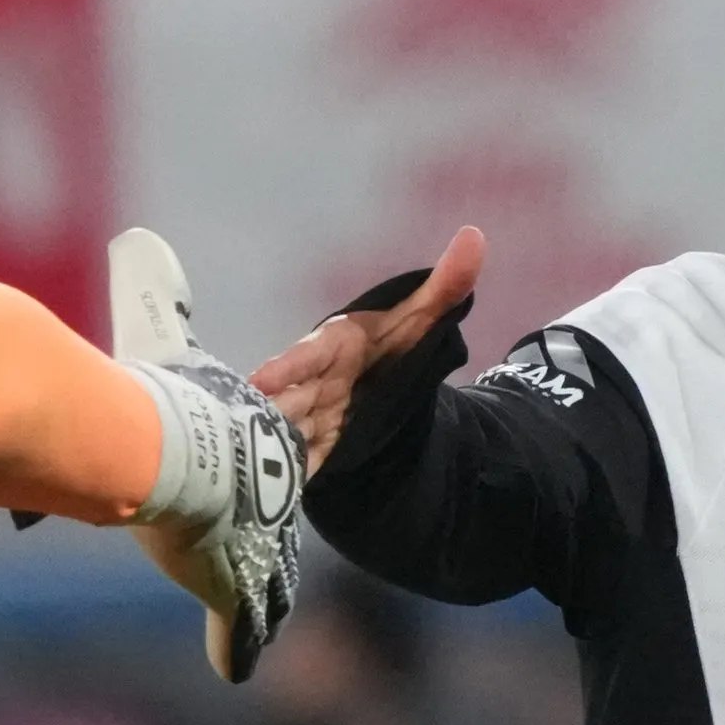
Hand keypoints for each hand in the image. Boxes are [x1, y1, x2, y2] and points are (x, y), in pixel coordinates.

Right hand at [108, 227, 307, 683]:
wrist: (181, 455)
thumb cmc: (165, 406)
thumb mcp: (162, 344)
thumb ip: (154, 295)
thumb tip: (136, 240)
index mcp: (253, 441)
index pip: (278, 451)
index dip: (282, 457)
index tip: (275, 473)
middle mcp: (262, 497)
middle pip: (278, 517)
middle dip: (279, 539)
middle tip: (280, 560)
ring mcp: (253, 547)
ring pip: (268, 580)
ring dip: (263, 602)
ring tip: (260, 626)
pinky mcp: (235, 587)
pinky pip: (243, 625)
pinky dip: (238, 647)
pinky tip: (235, 668)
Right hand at [249, 227, 485, 470]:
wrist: (383, 383)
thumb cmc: (390, 344)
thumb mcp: (420, 319)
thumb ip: (445, 285)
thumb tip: (475, 237)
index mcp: (335, 345)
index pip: (308, 354)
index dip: (286, 367)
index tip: (261, 378)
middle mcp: (316, 380)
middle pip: (291, 397)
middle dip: (272, 410)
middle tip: (249, 422)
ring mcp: (314, 416)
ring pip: (289, 429)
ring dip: (272, 442)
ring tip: (249, 458)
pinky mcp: (317, 446)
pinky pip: (301, 459)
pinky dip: (286, 472)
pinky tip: (268, 487)